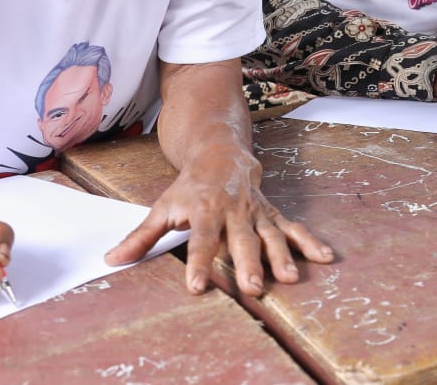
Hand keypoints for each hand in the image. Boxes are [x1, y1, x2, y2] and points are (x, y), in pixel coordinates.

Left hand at [106, 148, 332, 296]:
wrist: (221, 150)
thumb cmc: (189, 185)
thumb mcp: (162, 206)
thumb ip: (140, 237)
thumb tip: (111, 260)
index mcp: (204, 208)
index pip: (201, 239)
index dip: (198, 262)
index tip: (196, 286)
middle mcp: (233, 210)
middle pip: (241, 239)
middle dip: (248, 262)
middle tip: (253, 287)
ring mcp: (256, 211)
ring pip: (270, 234)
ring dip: (281, 256)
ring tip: (289, 279)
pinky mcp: (271, 213)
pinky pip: (292, 228)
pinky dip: (309, 242)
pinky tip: (325, 258)